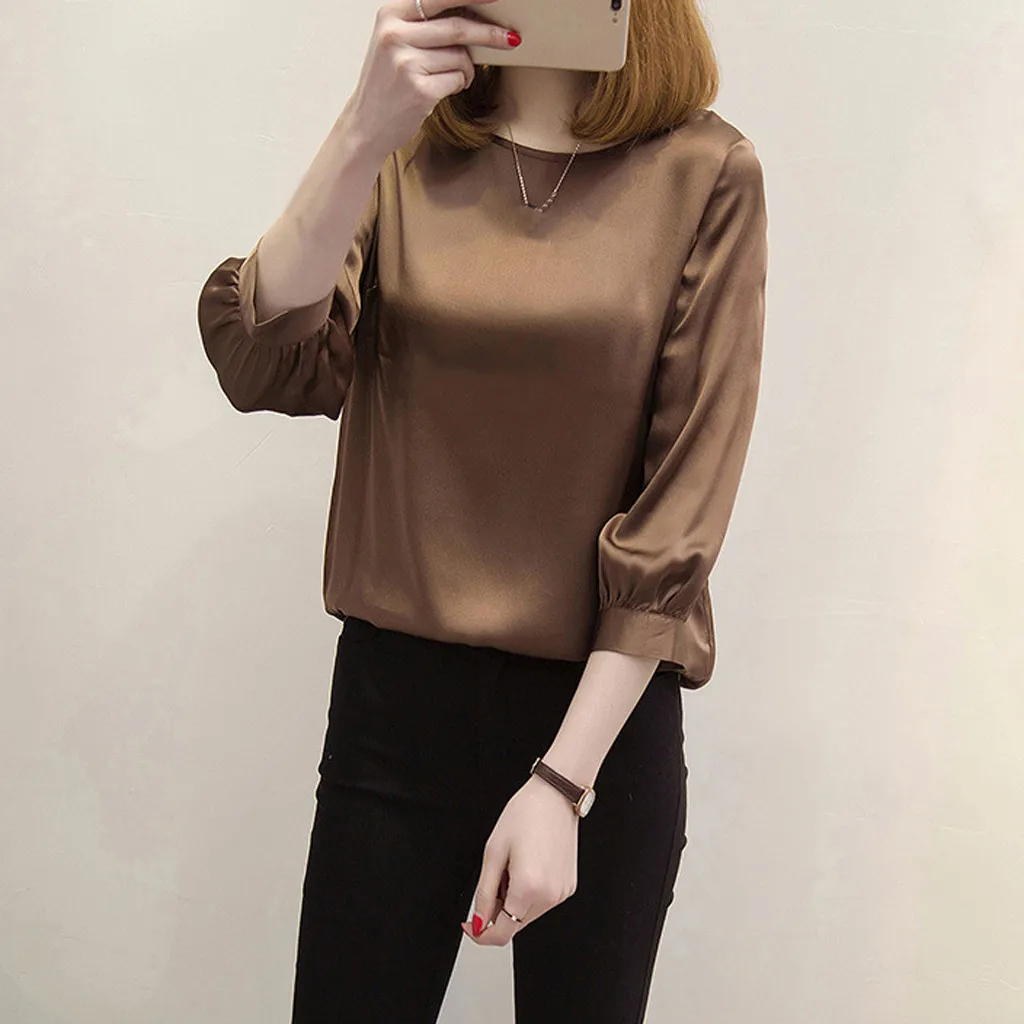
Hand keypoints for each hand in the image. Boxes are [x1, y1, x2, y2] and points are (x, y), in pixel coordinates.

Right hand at [345, 0, 518, 161]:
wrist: (366, 124)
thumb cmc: (387, 82)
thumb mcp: (395, 41)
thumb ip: (424, 23)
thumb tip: (472, 13)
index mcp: (390, 15)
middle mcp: (395, 35)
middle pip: (458, 27)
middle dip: (489, 34)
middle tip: (510, 38)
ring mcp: (407, 63)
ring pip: (460, 56)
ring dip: (466, 69)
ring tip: (453, 76)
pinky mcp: (420, 90)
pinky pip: (458, 79)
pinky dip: (459, 84)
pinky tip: (444, 89)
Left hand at [460, 774, 578, 945]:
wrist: (555, 796)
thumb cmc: (525, 815)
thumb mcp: (493, 852)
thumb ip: (484, 893)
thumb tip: (478, 922)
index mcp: (529, 889)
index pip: (501, 933)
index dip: (480, 934)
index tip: (470, 925)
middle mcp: (550, 896)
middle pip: (514, 925)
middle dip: (497, 910)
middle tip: (494, 878)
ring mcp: (562, 893)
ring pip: (527, 915)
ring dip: (513, 901)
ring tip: (514, 866)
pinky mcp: (568, 886)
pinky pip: (542, 902)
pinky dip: (529, 893)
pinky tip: (528, 866)